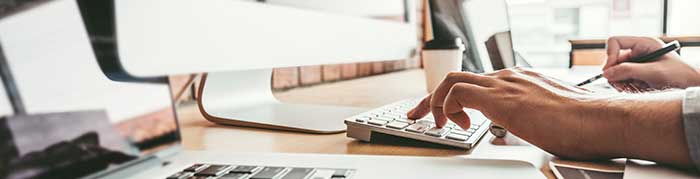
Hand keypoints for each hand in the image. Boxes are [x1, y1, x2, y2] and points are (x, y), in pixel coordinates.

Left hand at [406, 68, 623, 158]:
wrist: (600, 120)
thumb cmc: (583, 124)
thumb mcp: (549, 118)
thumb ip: (532, 118)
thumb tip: (528, 131)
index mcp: (519, 81)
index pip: (476, 83)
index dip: (453, 99)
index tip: (444, 115)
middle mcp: (509, 77)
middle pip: (457, 78)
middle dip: (431, 98)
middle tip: (420, 116)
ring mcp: (504, 84)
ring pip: (452, 81)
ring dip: (435, 103)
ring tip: (436, 124)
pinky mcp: (501, 98)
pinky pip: (457, 93)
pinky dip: (448, 108)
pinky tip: (460, 126)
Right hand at [603, 36, 699, 90]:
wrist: (690, 86)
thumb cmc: (679, 75)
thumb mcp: (654, 72)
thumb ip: (629, 71)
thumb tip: (606, 73)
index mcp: (643, 43)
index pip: (615, 42)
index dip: (610, 56)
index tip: (610, 72)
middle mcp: (637, 51)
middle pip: (613, 59)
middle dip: (615, 74)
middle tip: (622, 86)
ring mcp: (636, 63)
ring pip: (615, 72)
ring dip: (620, 82)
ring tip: (633, 88)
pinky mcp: (636, 74)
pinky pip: (621, 79)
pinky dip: (625, 87)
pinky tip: (636, 90)